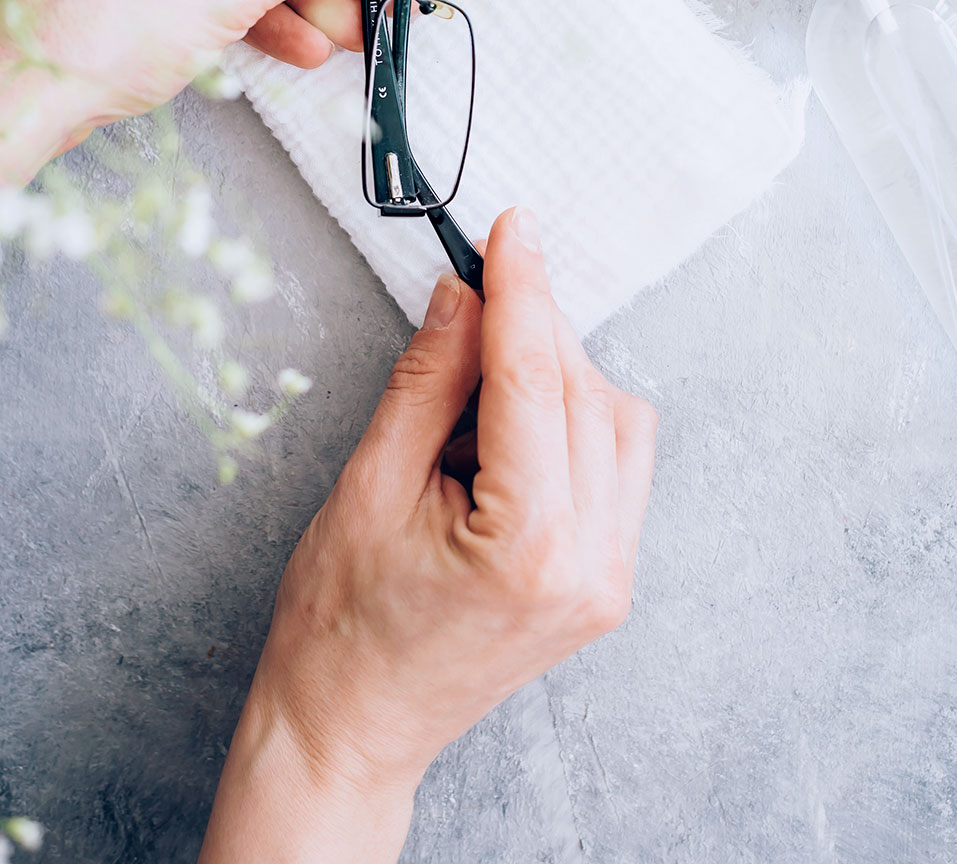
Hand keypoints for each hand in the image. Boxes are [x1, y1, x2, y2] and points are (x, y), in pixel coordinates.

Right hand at [198, 207, 657, 863]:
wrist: (352, 727)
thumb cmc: (342, 626)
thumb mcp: (369, 485)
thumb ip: (428, 379)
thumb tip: (466, 291)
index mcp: (529, 547)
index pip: (536, 380)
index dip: (522, 290)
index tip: (510, 228)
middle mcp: (590, 565)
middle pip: (585, 394)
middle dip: (533, 330)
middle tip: (474, 289)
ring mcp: (608, 578)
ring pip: (615, 421)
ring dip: (556, 376)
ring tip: (475, 384)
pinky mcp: (606, 580)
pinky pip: (614, 463)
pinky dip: (571, 420)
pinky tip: (508, 425)